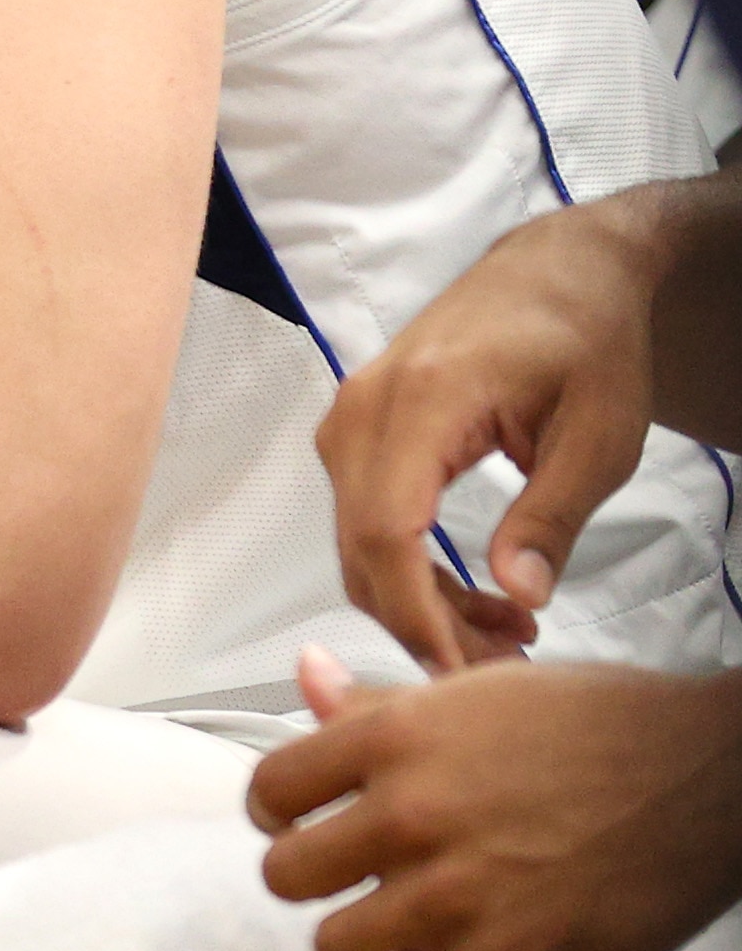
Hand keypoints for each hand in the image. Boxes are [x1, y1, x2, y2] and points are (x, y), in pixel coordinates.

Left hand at [251, 644, 741, 950]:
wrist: (709, 775)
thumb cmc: (597, 723)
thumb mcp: (478, 692)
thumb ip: (380, 703)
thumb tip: (307, 674)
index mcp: (395, 737)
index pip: (270, 789)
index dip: (280, 810)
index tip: (303, 820)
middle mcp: (410, 813)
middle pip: (286, 876)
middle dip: (313, 878)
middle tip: (355, 875)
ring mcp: (456, 892)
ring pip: (336, 947)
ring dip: (365, 939)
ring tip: (404, 919)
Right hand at [316, 187, 677, 670]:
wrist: (555, 273)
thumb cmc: (587, 343)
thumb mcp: (599, 436)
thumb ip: (552, 517)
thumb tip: (514, 598)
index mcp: (424, 400)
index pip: (386, 530)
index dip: (416, 615)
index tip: (464, 677)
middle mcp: (364, 408)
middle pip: (361, 547)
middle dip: (425, 625)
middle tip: (510, 666)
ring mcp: (351, 416)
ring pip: (357, 542)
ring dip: (420, 603)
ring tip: (509, 630)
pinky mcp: (358, 429)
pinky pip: (365, 517)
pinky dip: (410, 569)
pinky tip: (476, 590)